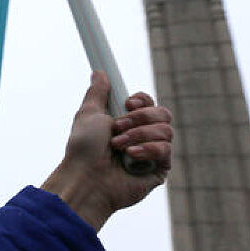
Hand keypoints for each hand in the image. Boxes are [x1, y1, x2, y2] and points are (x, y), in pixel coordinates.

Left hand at [40, 71, 172, 229]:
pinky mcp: (159, 170)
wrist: (85, 178)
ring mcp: (152, 154)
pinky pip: (166, 149)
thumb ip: (97, 93)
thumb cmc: (83, 149)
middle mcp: (142, 137)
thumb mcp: (88, 114)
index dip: (143, 100)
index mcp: (128, 123)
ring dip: (139, 135)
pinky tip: (130, 156)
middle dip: (140, 118)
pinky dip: (147, 149)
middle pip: (163, 114)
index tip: (127, 103)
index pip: (150, 103)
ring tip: (118, 146)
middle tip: (117, 128)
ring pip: (166, 130)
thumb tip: (99, 72)